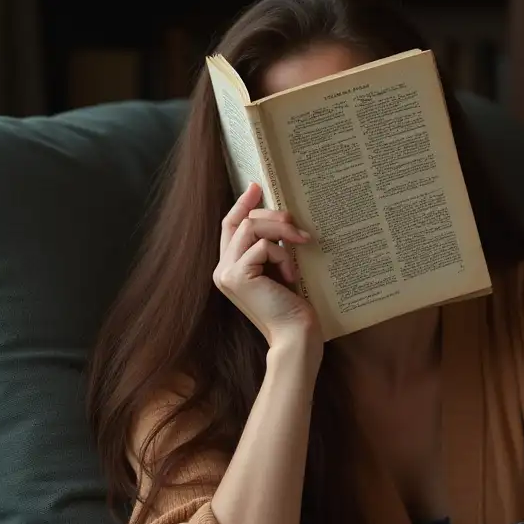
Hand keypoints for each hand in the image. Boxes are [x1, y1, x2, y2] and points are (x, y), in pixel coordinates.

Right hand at [213, 183, 319, 348]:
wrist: (295, 336)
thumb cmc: (293, 307)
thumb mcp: (280, 269)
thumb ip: (272, 248)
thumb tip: (280, 217)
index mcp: (230, 268)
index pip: (230, 226)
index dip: (242, 204)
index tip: (256, 186)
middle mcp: (221, 269)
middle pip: (242, 221)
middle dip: (273, 216)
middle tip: (298, 228)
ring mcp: (226, 273)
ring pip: (251, 228)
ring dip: (282, 233)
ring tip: (301, 247)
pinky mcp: (236, 276)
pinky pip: (263, 246)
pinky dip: (283, 256)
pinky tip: (292, 276)